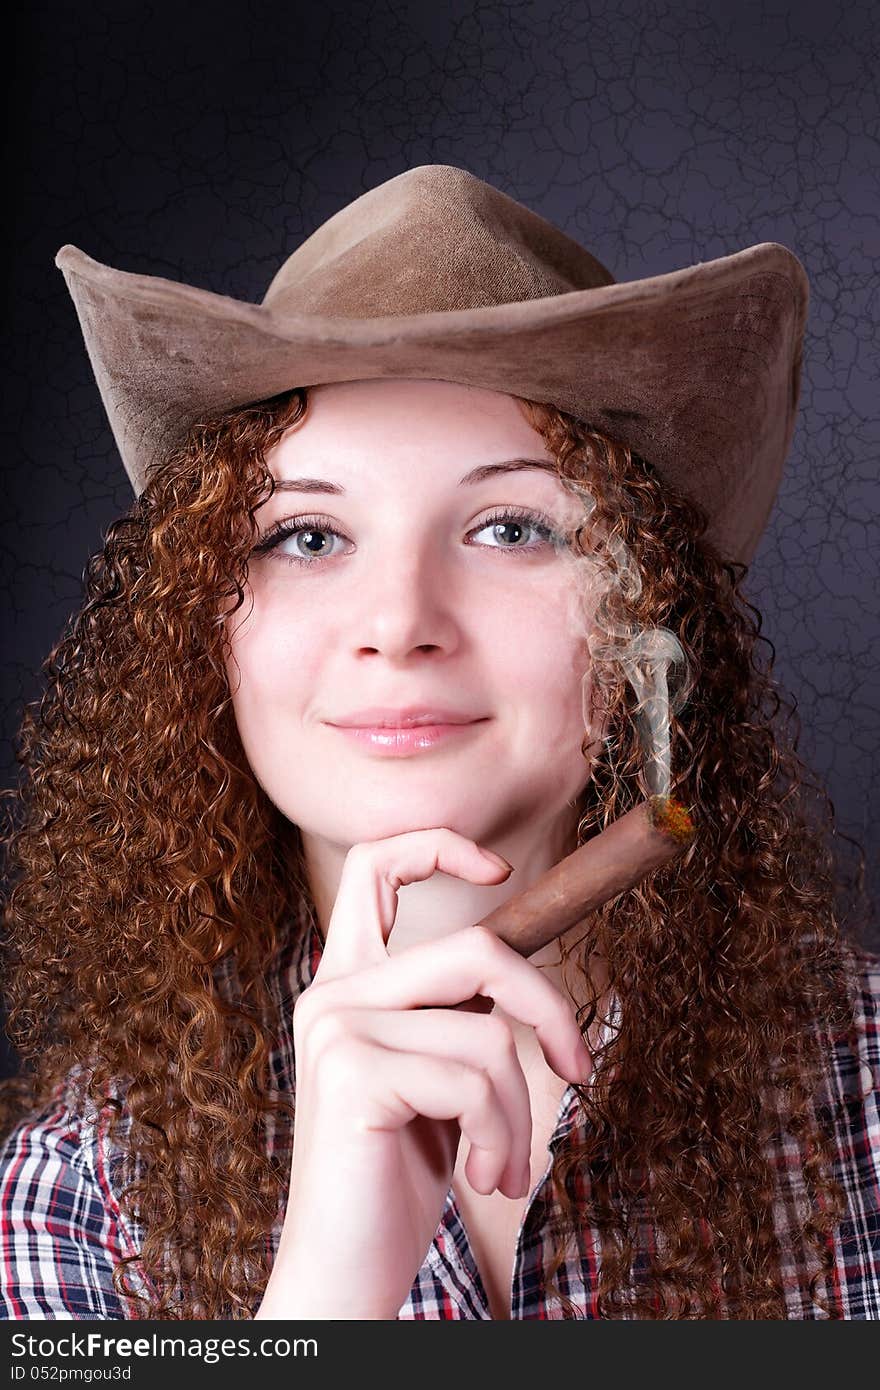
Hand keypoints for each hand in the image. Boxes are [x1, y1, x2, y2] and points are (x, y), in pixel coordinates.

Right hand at [257, 829, 591, 1319]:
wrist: (344, 1270)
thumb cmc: (396, 1178)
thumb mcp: (434, 1081)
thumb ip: (453, 1019)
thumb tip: (520, 982)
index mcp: (347, 985)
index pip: (373, 866)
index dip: (438, 846)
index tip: (499, 875)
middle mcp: (332, 994)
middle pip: (475, 948)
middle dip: (548, 1007)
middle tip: (578, 1069)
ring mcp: (337, 1029)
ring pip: (487, 1034)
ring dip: (520, 1113)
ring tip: (506, 1167)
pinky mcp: (354, 1073)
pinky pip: (475, 1081)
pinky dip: (501, 1136)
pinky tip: (483, 1176)